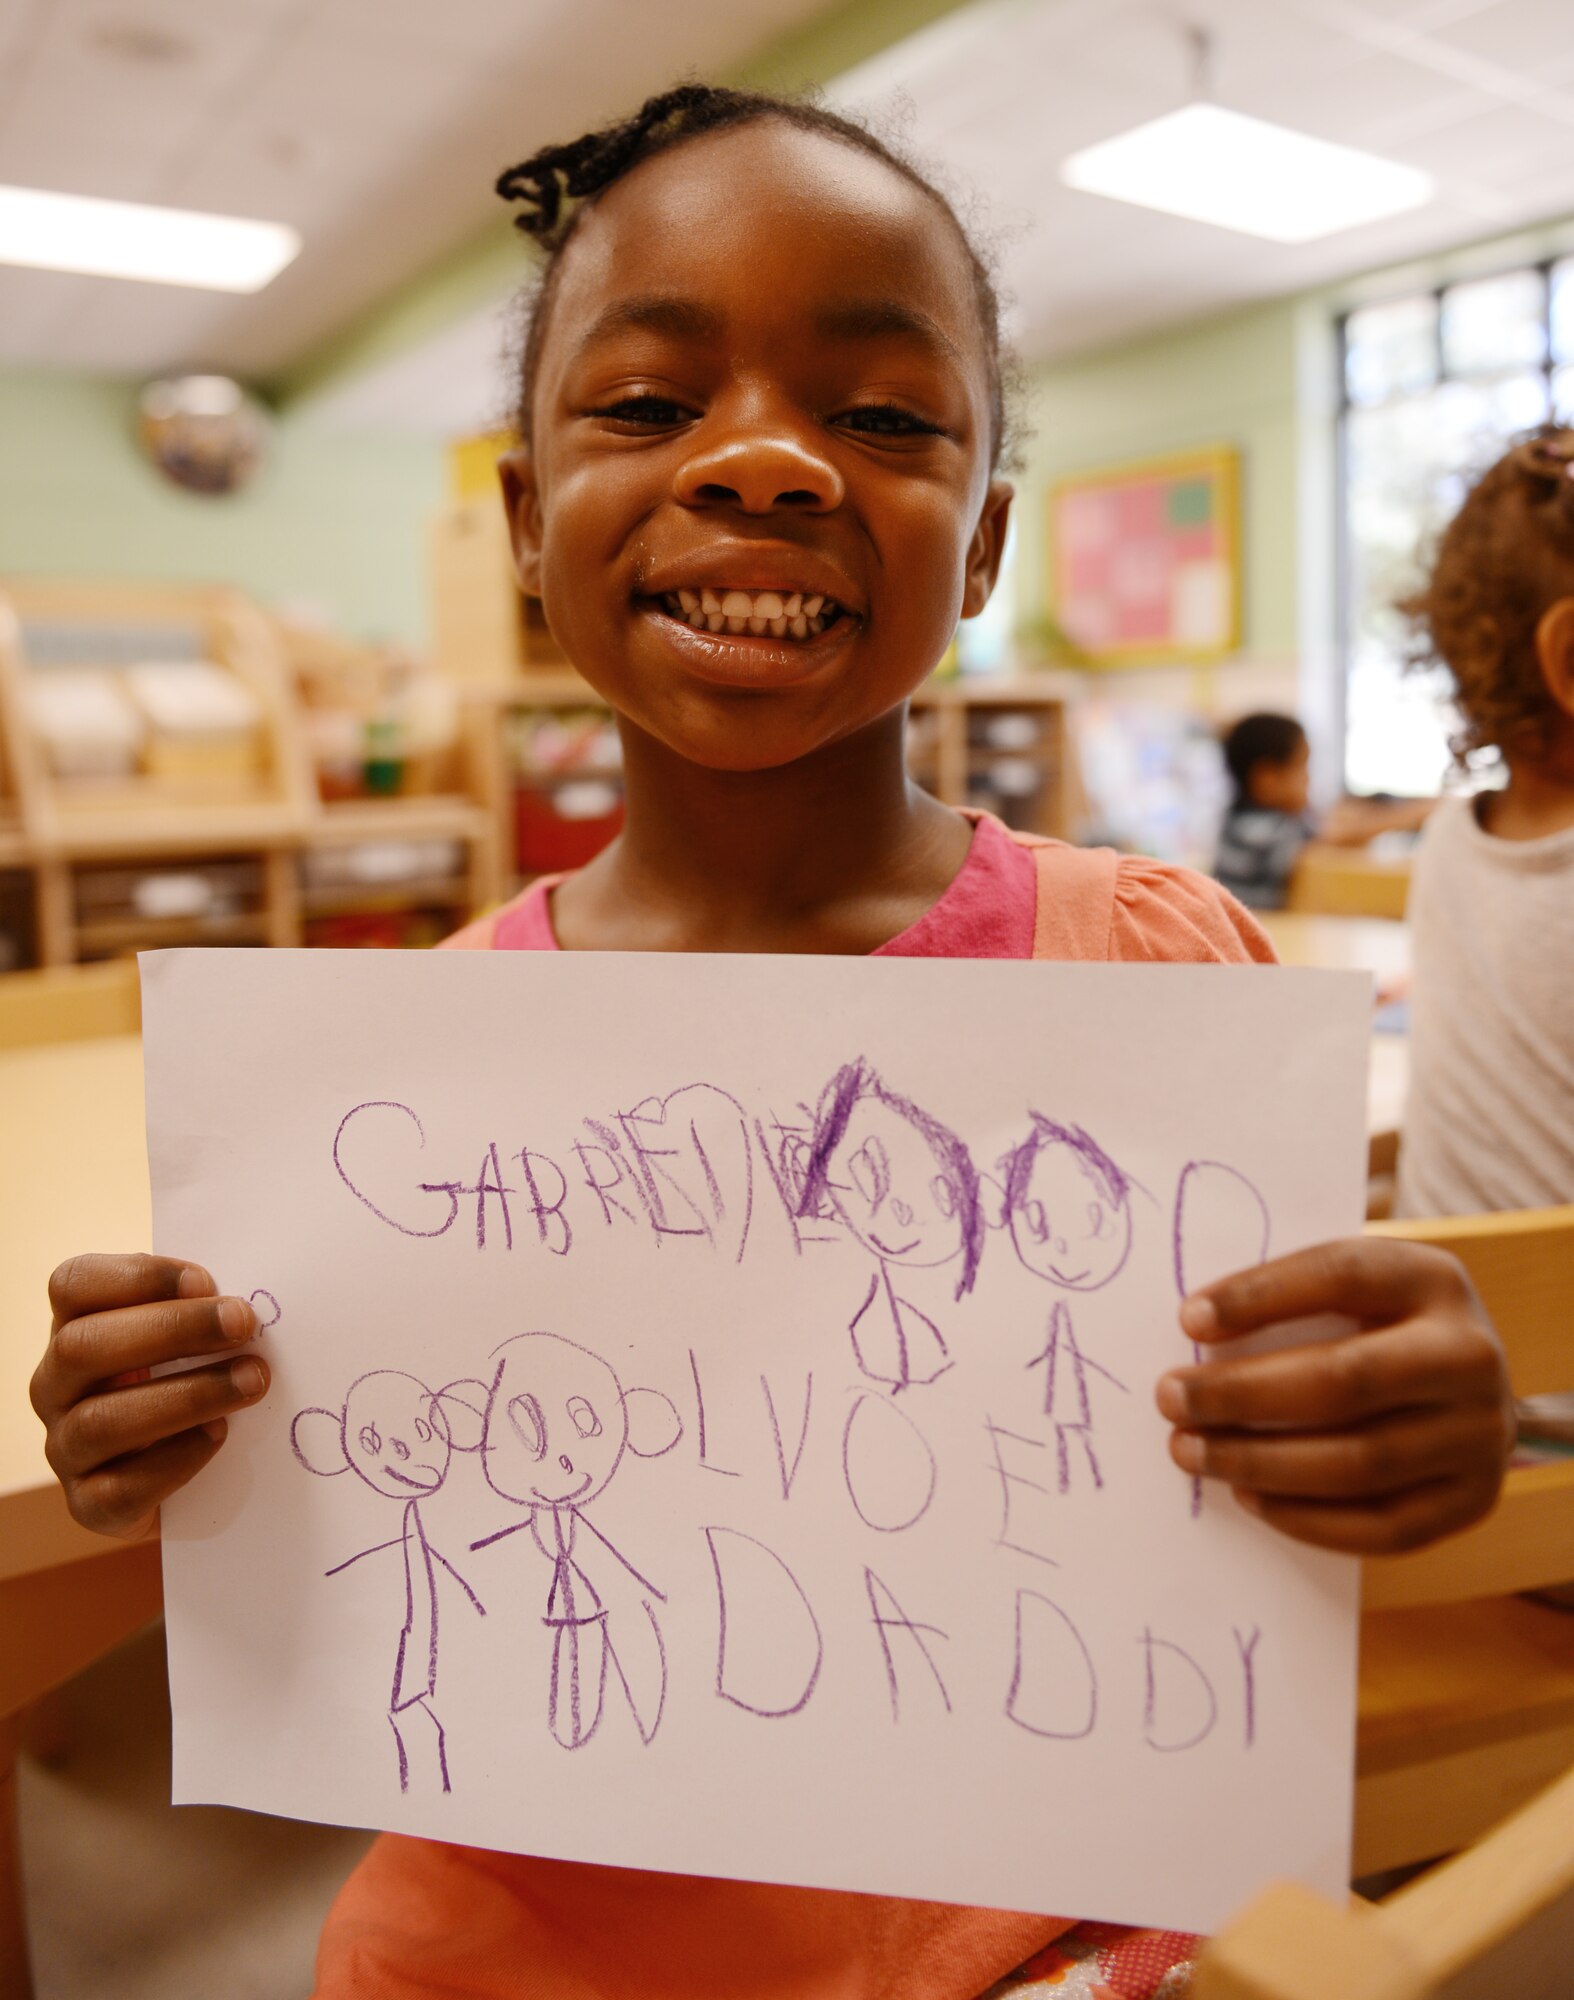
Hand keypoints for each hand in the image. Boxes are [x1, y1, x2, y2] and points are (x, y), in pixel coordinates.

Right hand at [30, 1253, 270, 1540]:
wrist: (187, 1478)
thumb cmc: (190, 1384)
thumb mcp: (189, 1340)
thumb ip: (204, 1314)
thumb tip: (246, 1304)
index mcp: (75, 1328)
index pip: (74, 1286)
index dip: (137, 1277)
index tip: (205, 1280)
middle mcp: (55, 1386)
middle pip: (83, 1346)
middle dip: (171, 1330)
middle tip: (243, 1323)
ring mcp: (64, 1448)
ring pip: (101, 1420)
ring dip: (186, 1395)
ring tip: (251, 1381)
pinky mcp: (88, 1504)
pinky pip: (118, 1488)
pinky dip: (175, 1460)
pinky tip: (219, 1436)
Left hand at [1155, 1238, 1513, 1554]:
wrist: (1470, 1383)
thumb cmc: (1381, 1324)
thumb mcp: (1354, 1285)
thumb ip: (1291, 1298)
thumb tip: (1195, 1332)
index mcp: (1432, 1280)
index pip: (1341, 1276)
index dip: (1260, 1297)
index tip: (1188, 1320)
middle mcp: (1470, 1356)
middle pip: (1345, 1380)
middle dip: (1242, 1394)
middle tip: (1170, 1399)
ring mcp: (1480, 1435)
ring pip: (1359, 1463)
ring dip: (1259, 1463)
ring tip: (1191, 1451)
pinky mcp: (1473, 1501)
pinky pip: (1382, 1528)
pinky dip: (1306, 1519)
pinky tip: (1248, 1496)